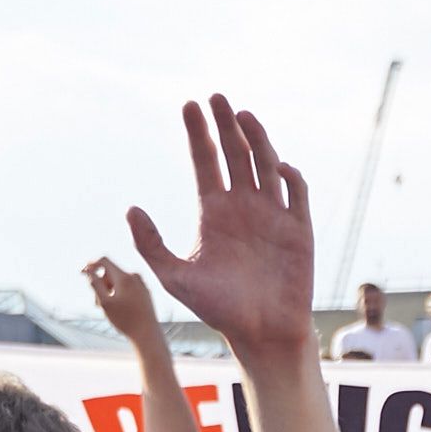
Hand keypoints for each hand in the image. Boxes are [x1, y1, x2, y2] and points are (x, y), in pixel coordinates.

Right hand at [80, 254, 161, 339]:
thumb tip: (88, 270)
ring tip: (108, 308)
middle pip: (110, 273)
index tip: (83, 272)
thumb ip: (95, 284)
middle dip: (101, 284)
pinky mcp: (145, 292)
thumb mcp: (105, 303)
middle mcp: (135, 277)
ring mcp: (142, 284)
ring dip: (109, 290)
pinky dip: (119, 294)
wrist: (147, 334)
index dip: (91, 264)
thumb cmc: (125, 320)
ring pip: (119, 281)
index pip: (104, 261)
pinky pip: (128, 287)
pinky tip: (119, 308)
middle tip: (97, 304)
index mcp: (125, 277)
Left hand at [124, 97, 317, 358]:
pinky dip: (290, 176)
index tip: (189, 106)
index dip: (197, 134)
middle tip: (215, 97)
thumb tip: (131, 209)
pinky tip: (278, 165)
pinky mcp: (299, 229)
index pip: (205, 161)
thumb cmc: (219, 309)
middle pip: (234, 153)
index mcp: (214, 212)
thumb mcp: (175, 277)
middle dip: (225, 124)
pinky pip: (296, 193)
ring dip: (256, 139)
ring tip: (242, 115)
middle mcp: (243, 206)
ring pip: (265, 164)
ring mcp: (273, 215)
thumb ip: (152, 243)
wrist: (262, 334)